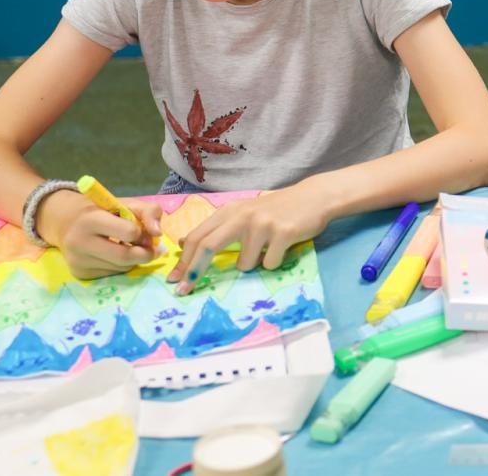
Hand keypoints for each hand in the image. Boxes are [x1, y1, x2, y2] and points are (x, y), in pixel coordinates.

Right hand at [41, 191, 162, 278]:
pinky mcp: (79, 274)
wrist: (68, 222)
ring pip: (120, 268)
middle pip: (125, 257)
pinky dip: (121, 266)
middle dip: (144, 254)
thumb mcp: (127, 204)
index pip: (128, 232)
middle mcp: (79, 242)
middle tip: (151, 249)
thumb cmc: (104, 211)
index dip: (141, 233)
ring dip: (133, 260)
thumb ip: (149, 212)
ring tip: (130, 248)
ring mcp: (77, 260)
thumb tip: (158, 233)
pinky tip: (115, 255)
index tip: (142, 231)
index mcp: (91, 220)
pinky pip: (111, 274)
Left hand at [167, 181, 331, 293]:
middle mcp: (243, 215)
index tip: (173, 279)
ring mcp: (263, 224)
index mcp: (230, 210)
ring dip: (253, 264)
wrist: (314, 197)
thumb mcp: (243, 211)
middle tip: (183, 291)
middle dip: (193, 271)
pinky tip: (282, 247)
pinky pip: (269, 264)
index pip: (199, 236)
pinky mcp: (283, 233)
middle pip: (209, 246)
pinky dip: (274, 262)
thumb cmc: (276, 209)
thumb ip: (217, 226)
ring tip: (267, 248)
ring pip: (245, 263)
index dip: (184, 260)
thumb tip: (185, 242)